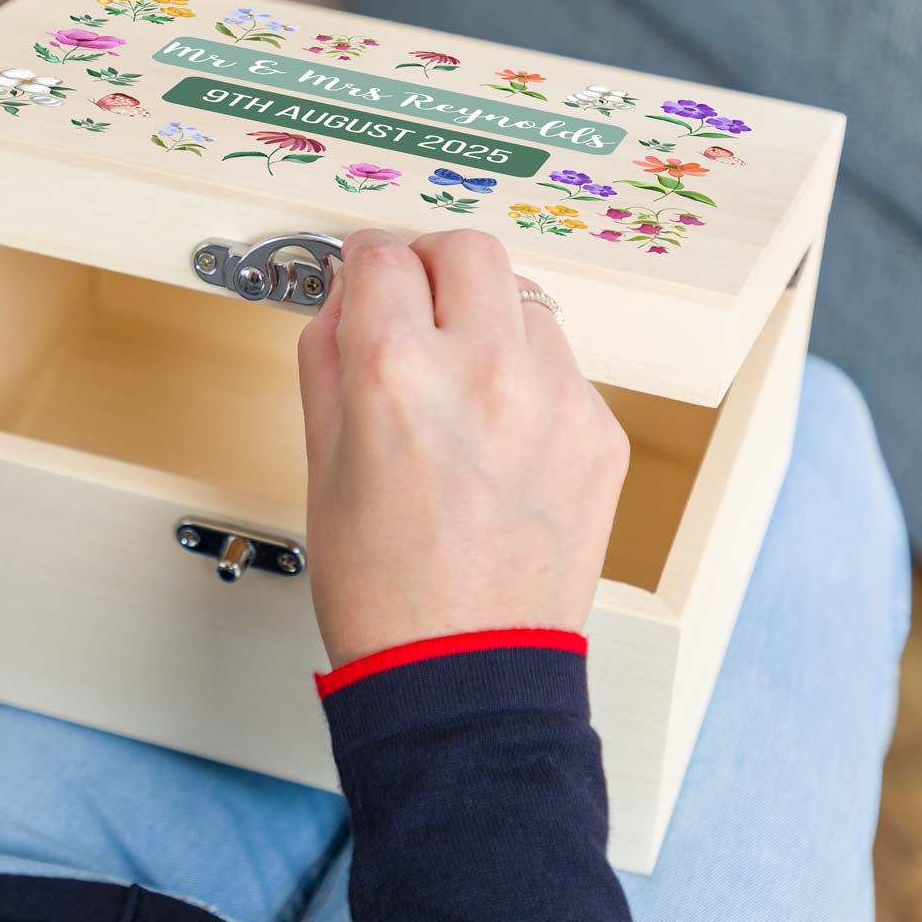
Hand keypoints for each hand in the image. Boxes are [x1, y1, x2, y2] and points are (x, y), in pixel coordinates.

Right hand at [297, 228, 628, 668]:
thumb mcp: (321, 464)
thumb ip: (328, 359)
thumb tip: (348, 300)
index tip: (366, 274)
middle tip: (414, 302)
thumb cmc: (383, 589)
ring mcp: (556, 399)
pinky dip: (527, 376)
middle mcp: (484, 370)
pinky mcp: (600, 431)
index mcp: (396, 375)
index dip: (363, 261)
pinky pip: (561, 364)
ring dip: (485, 320)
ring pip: (523, 301)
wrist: (466, 673)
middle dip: (429, 264)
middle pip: (467, 249)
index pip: (382, 256)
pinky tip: (501, 433)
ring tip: (461, 383)